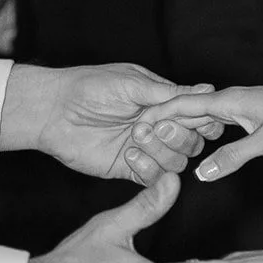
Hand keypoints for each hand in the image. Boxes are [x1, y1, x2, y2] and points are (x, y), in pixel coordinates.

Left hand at [1, 63, 226, 184]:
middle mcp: (157, 128)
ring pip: (176, 163)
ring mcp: (145, 150)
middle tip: (154, 125)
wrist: (54, 111)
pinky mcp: (129, 169)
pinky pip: (153, 179)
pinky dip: (147, 169)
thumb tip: (208, 89)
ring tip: (135, 136)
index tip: (199, 120)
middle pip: (192, 143)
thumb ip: (171, 93)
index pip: (196, 116)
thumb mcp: (133, 83)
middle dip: (179, 136)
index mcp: (162, 103)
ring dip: (161, 152)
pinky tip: (129, 155)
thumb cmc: (90, 87)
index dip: (202, 120)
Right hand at [141, 80, 262, 183]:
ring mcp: (242, 106)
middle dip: (161, 123)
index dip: (155, 117)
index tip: (133, 129)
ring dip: (180, 127)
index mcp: (229, 101)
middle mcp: (231, 99)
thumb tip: (199, 174)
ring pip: (201, 116)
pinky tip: (199, 142)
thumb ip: (231, 158)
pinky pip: (216, 122)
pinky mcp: (252, 114)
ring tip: (158, 143)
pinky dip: (201, 131)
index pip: (181, 105)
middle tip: (136, 141)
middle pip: (186, 109)